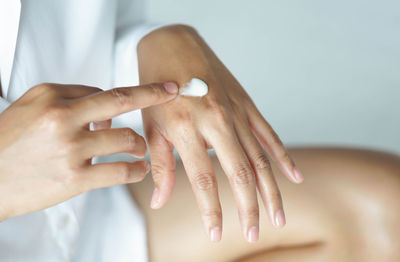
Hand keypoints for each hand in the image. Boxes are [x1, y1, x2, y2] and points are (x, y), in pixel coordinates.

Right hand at [0, 82, 177, 220]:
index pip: (104, 92)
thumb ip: (70, 100)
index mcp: (53, 98)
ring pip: (125, 140)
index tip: (159, 87)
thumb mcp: (33, 107)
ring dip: (139, 145)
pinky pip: (120, 171)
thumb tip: (108, 110)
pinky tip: (140, 169)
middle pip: (121, 102)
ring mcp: (71, 150)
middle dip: (152, 94)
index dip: (133, 93)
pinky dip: (137, 170)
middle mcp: (63, 119)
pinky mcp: (75, 179)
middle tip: (171, 94)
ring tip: (139, 150)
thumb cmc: (9, 142)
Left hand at [138, 25, 303, 241]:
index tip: (215, 234)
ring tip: (279, 218)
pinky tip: (295, 177)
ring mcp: (235, 111)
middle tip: (253, 234)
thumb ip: (161, 166)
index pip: (202, 180)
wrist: (172, 45)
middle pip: (240, 173)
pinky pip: (269, 134)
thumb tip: (159, 201)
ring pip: (260, 158)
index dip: (211, 211)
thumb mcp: (152, 126)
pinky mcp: (246, 104)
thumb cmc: (156, 88)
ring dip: (271, 190)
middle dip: (249, 207)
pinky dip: (283, 156)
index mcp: (186, 127)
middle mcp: (215, 120)